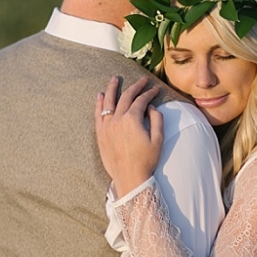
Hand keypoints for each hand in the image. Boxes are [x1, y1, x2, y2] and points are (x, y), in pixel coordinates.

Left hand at [94, 76, 163, 196]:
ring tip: (115, 78)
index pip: (141, 100)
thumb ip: (156, 119)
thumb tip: (151, 107)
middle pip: (126, 97)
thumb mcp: (158, 139)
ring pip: (109, 102)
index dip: (149, 93)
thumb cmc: (146, 160)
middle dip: (135, 87)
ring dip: (113, 88)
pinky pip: (98, 114)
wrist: (129, 177)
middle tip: (142, 80)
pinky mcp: (101, 134)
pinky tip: (101, 95)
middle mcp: (118, 119)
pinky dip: (99, 103)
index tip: (155, 90)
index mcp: (132, 119)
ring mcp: (107, 126)